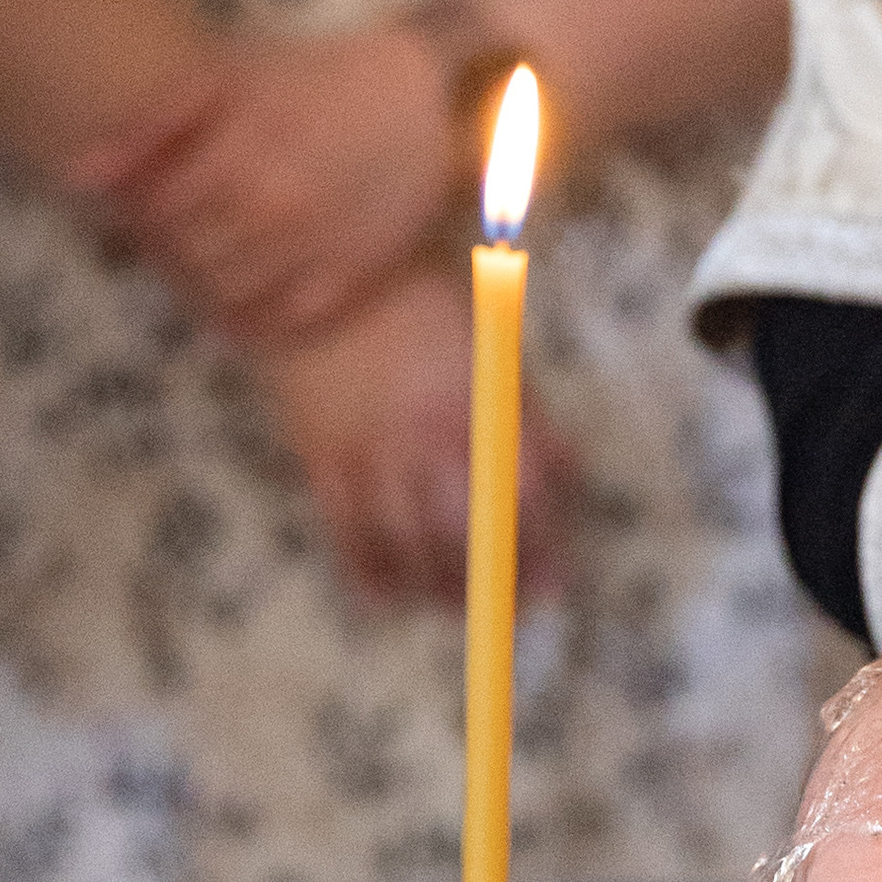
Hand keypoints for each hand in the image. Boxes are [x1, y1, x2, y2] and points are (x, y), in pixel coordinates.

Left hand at [75, 23, 465, 340]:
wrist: (425, 96)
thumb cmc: (317, 78)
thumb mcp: (228, 78)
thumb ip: (150, 124)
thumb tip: (79, 178)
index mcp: (235, 159)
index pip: (152, 217)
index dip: (141, 213)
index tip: (153, 200)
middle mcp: (273, 213)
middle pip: (185, 259)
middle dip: (172, 246)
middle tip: (186, 226)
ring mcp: (315, 250)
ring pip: (227, 295)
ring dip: (207, 281)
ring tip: (219, 250)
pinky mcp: (353, 278)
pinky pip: (284, 321)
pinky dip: (254, 318)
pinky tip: (250, 291)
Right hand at [253, 268, 574, 607]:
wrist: (317, 275)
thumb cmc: (420, 305)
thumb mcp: (494, 350)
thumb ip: (529, 416)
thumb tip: (564, 475)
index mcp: (480, 405)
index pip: (524, 497)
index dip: (542, 549)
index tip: (554, 582)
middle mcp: (428, 436)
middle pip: (467, 534)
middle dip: (494, 584)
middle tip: (509, 607)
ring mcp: (371, 451)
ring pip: (408, 545)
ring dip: (437, 590)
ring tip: (456, 607)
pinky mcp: (321, 460)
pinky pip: (347, 534)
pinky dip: (371, 575)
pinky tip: (390, 597)